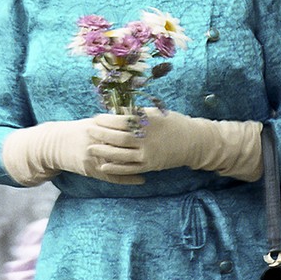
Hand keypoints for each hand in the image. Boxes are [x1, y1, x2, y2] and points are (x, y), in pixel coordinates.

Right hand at [1, 117, 144, 185]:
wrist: (56, 144)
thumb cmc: (79, 130)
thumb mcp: (95, 121)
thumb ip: (113, 119)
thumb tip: (135, 113)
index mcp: (99, 126)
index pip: (123, 128)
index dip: (141, 130)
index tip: (158, 131)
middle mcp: (97, 141)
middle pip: (124, 145)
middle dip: (143, 147)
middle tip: (163, 149)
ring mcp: (93, 156)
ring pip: (120, 163)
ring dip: (138, 165)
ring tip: (156, 166)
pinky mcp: (90, 169)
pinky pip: (112, 177)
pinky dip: (127, 179)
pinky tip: (141, 180)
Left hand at [89, 109, 262, 181]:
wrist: (192, 141)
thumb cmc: (173, 123)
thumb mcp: (155, 113)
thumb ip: (136, 113)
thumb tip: (116, 111)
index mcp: (147, 122)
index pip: (121, 121)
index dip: (106, 120)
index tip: (96, 118)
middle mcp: (146, 138)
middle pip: (117, 137)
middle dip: (101, 134)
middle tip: (88, 130)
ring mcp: (147, 154)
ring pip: (120, 154)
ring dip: (103, 151)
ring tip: (90, 148)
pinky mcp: (149, 165)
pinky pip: (129, 169)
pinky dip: (115, 168)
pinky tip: (103, 165)